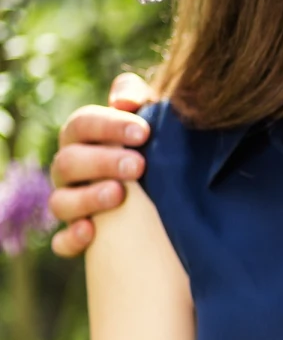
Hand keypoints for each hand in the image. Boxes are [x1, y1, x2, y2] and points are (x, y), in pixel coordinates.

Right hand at [50, 73, 156, 257]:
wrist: (163, 193)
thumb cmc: (151, 147)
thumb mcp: (148, 118)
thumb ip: (136, 96)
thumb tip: (124, 100)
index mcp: (83, 138)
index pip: (82, 124)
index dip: (109, 126)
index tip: (144, 132)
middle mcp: (70, 170)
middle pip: (68, 161)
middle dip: (102, 162)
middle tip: (139, 165)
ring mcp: (71, 203)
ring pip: (61, 202)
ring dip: (88, 198)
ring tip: (119, 194)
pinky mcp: (77, 235)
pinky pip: (63, 242)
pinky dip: (72, 239)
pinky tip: (91, 233)